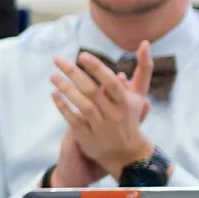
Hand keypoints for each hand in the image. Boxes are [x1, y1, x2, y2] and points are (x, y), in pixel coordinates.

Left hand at [51, 43, 155, 183]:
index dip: (97, 68)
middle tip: (58, 59)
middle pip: (92, 91)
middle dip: (74, 73)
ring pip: (82, 105)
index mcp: (126, 102)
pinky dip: (63, 107)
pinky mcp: (88, 138)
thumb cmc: (131, 117)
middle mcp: (114, 115)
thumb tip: (145, 43)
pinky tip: (54, 94)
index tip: (82, 55)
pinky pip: (73, 120)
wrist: (128, 154)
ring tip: (53, 75)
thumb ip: (143, 70)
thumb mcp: (139, 95)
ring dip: (66, 89)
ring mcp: (101, 127)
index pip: (111, 83)